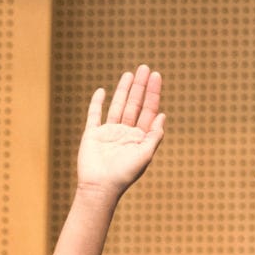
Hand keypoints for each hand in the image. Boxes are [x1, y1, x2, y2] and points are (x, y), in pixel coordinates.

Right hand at [75, 64, 164, 197]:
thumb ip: (154, 136)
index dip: (153, 93)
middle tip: (145, 68)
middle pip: (134, 105)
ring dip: (123, 90)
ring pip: (117, 106)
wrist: (100, 187)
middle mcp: (125, 133)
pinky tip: (101, 91)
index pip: (148, 110)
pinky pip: (94, 115)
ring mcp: (108, 133)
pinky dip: (97, 103)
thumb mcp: (145, 155)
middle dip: (140, 87)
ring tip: (129, 74)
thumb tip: (163, 115)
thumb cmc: (124, 174)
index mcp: (139, 138)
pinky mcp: (92, 134)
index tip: (156, 76)